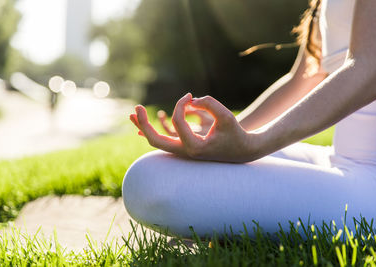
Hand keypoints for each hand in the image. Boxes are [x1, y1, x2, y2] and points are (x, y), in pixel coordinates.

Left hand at [130, 93, 256, 162]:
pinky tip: (141, 126)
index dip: (180, 104)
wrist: (242, 151)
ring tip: (132, 114)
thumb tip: (190, 101)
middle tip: (137, 108)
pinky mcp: (184, 147)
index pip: (178, 122)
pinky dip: (152, 132)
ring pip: (156, 141)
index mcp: (194, 147)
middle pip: (155, 140)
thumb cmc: (236, 134)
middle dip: (144, 123)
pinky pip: (164, 140)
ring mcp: (183, 151)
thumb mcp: (225, 116)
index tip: (190, 96)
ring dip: (144, 127)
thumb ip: (209, 104)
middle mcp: (185, 152)